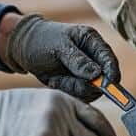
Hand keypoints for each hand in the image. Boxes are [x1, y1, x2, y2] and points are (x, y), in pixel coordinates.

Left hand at [0, 14, 120, 101]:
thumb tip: (97, 74)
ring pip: (90, 90)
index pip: (109, 58)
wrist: (23, 48)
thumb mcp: (59, 47)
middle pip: (103, 79)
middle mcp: (92, 58)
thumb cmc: (42, 40)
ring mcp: (85, 72)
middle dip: (86, 84)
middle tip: (66, 79)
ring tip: (55, 77)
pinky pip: (78, 95)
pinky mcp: (76, 84)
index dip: (112, 72)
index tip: (108, 84)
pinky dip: (65, 90)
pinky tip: (54, 80)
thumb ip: (78, 60)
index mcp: (92, 41)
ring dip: (72, 87)